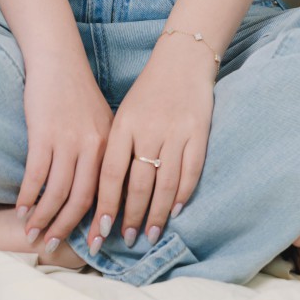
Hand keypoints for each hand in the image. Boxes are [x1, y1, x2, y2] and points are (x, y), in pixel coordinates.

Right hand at [17, 52, 113, 251]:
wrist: (57, 59)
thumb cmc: (76, 93)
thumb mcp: (101, 122)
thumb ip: (101, 154)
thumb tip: (98, 194)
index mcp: (111, 145)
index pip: (107, 193)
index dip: (98, 222)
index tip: (92, 246)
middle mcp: (93, 145)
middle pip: (81, 199)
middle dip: (66, 227)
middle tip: (52, 246)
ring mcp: (68, 140)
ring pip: (57, 192)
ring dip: (43, 216)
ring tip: (32, 232)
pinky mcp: (44, 133)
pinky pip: (36, 175)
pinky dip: (28, 196)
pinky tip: (21, 208)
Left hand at [87, 35, 215, 250]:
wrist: (182, 59)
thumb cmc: (148, 92)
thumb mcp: (125, 114)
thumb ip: (118, 148)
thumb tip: (110, 193)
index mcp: (124, 124)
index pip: (110, 173)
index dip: (106, 205)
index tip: (100, 230)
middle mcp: (149, 130)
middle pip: (138, 184)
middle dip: (132, 217)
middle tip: (128, 239)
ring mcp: (176, 132)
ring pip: (165, 184)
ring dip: (157, 214)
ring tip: (151, 235)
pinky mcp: (199, 133)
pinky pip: (190, 172)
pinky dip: (183, 195)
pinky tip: (175, 212)